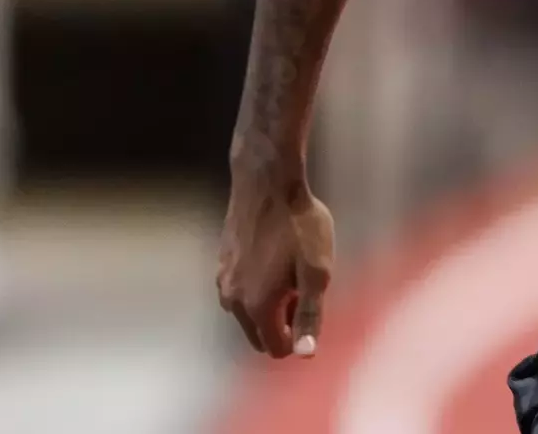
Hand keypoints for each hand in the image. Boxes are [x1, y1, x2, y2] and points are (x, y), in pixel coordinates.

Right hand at [216, 165, 334, 358]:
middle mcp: (232, 301)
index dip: (298, 335)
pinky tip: (274, 257)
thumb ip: (310, 315)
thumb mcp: (317, 271)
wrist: (268, 183)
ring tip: (289, 270)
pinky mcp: (221, 263)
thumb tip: (305, 353)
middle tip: (301, 287)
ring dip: (269, 303)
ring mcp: (222, 281)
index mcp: (257, 307)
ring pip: (247, 312)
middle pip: (259, 334)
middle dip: (282, 322)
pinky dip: (256, 286)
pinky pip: (239, 290)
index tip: (310, 304)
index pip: (276, 348)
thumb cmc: (299, 226)